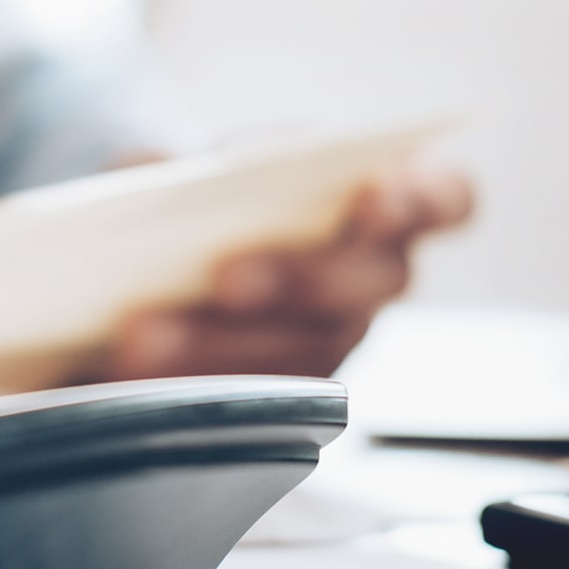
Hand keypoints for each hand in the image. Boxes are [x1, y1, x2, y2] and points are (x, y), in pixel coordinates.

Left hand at [99, 164, 472, 380]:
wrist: (152, 261)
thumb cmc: (196, 198)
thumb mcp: (182, 165)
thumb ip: (179, 165)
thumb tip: (149, 180)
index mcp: (379, 201)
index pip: (443, 199)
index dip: (422, 200)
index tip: (376, 197)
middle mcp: (370, 277)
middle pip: (371, 284)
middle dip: (301, 278)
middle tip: (228, 276)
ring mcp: (330, 342)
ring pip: (304, 353)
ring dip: (221, 346)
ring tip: (142, 333)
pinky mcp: (281, 397)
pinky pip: (247, 402)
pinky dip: (182, 382)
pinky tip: (125, 371)